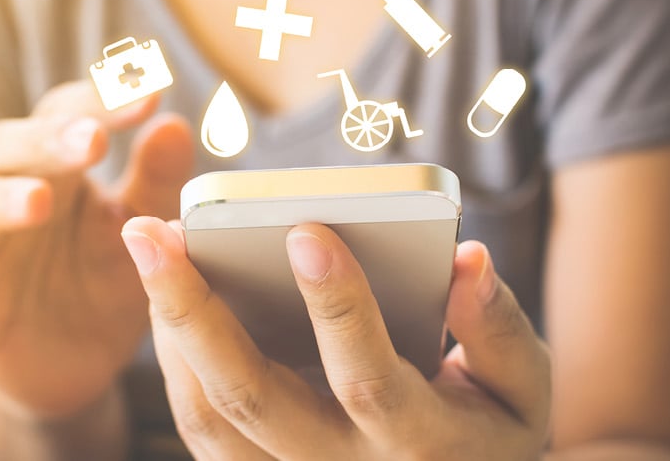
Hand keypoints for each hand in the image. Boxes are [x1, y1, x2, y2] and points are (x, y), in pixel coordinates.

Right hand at [0, 83, 193, 418]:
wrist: (76, 364)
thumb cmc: (105, 279)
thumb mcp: (142, 231)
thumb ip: (156, 180)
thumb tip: (174, 123)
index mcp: (57, 167)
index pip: (67, 116)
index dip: (102, 101)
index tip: (148, 92)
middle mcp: (10, 193)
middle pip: (10, 147)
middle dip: (48, 140)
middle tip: (92, 140)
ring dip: (3, 197)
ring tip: (40, 201)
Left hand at [121, 217, 551, 459]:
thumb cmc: (486, 429)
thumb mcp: (521, 390)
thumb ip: (499, 329)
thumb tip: (465, 261)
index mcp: (417, 444)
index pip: (367, 380)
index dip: (340, 308)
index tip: (307, 230)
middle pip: (251, 398)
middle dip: (195, 310)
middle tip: (152, 232)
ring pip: (209, 416)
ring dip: (169, 330)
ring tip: (148, 250)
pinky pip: (200, 425)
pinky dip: (174, 360)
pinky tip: (164, 296)